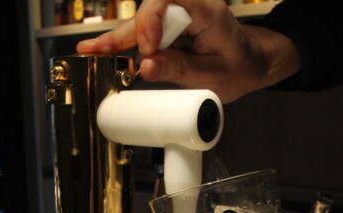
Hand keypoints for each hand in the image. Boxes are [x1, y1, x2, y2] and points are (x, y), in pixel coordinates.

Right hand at [76, 0, 300, 102]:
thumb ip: (179, 70)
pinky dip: (126, 44)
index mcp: (207, 10)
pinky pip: (145, 32)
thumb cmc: (240, 67)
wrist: (251, 62)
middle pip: (149, 10)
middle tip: (96, 51)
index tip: (148, 49)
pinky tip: (101, 49)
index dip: (151, 21)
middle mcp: (190, 6)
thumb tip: (146, 66)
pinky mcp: (171, 27)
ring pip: (142, 22)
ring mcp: (178, 15)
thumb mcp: (212, 76)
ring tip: (91, 52)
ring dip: (118, 39)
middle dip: (124, 33)